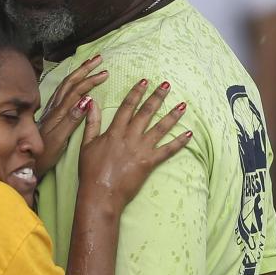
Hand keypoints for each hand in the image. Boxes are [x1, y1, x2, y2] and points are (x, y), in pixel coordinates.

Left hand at [37, 54, 108, 175]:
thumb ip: (71, 120)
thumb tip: (86, 100)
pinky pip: (61, 91)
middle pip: (70, 82)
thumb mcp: (59, 139)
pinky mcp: (49, 114)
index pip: (77, 90)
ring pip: (65, 85)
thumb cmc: (45, 154)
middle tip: (98, 58)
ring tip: (88, 64)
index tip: (105, 72)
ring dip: (77, 73)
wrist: (26, 161)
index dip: (90, 80)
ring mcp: (50, 110)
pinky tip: (73, 82)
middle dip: (84, 69)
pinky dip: (70, 82)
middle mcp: (54, 107)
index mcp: (59, 112)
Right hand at [78, 79, 190, 207]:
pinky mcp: (149, 162)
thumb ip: (92, 123)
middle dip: (157, 97)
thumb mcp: (86, 144)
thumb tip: (91, 103)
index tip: (144, 81)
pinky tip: (188, 134)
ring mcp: (141, 149)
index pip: (127, 107)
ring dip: (172, 116)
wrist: (101, 193)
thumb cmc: (90, 170)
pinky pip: (168, 150)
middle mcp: (130, 136)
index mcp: (114, 131)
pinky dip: (179, 142)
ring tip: (183, 105)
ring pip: (160, 128)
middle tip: (167, 85)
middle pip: (146, 113)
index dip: (136, 93)